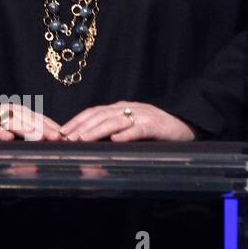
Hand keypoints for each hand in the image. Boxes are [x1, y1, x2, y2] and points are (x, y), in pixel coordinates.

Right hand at [0, 103, 63, 140]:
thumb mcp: (9, 132)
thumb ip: (26, 135)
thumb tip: (48, 143)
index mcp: (15, 112)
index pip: (37, 117)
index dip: (50, 125)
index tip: (64, 136)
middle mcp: (4, 111)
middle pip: (27, 119)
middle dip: (43, 128)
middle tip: (56, 138)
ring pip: (11, 122)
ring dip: (25, 130)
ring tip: (38, 138)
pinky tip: (8, 138)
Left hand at [59, 102, 195, 141]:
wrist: (186, 122)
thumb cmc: (155, 127)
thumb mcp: (130, 125)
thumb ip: (113, 129)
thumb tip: (87, 140)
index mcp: (119, 108)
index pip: (92, 112)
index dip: (76, 121)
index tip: (61, 132)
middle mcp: (127, 109)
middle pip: (99, 116)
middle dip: (81, 127)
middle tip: (66, 138)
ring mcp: (141, 116)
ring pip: (114, 121)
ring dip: (97, 130)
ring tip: (83, 139)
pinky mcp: (155, 125)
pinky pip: (138, 129)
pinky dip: (126, 134)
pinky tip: (116, 140)